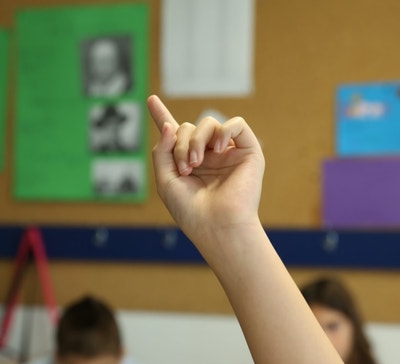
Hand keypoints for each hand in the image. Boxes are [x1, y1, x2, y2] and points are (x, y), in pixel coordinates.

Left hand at [147, 95, 264, 245]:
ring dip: (196, 140)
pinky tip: (218, 149)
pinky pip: (237, 125)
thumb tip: (172, 124)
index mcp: (188, 162)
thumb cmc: (190, 210)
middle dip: (179, 143)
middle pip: (187, 127)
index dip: (161, 116)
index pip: (175, 135)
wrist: (216, 226)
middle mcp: (208, 155)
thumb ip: (162, 151)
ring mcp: (228, 152)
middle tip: (184, 167)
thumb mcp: (165, 180)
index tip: (150, 100)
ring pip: (208, 124)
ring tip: (196, 163)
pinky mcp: (248, 152)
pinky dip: (224, 132)